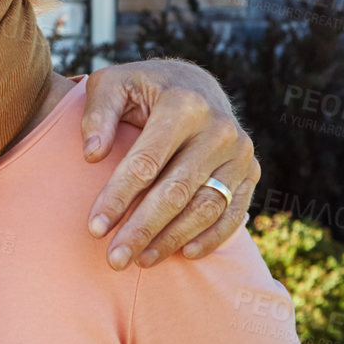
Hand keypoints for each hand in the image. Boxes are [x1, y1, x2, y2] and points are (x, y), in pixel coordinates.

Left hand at [80, 59, 258, 268]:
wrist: (193, 83)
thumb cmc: (143, 88)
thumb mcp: (113, 84)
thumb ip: (98, 113)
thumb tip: (92, 154)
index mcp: (183, 103)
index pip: (146, 162)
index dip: (118, 198)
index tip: (95, 228)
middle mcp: (218, 128)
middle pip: (176, 191)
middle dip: (142, 229)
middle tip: (114, 260)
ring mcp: (240, 152)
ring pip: (205, 207)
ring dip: (171, 239)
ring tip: (140, 259)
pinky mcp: (251, 171)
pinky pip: (232, 213)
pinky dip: (209, 238)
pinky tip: (183, 254)